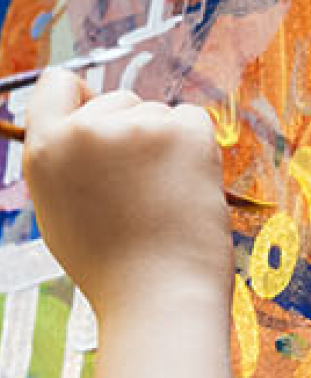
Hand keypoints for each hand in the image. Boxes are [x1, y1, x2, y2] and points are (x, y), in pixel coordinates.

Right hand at [22, 70, 231, 320]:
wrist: (158, 293)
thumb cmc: (112, 264)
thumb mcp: (59, 206)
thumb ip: (66, 159)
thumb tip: (86, 123)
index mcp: (45, 147)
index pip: (58, 83)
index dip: (84, 99)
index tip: (103, 121)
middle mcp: (85, 129)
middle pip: (119, 98)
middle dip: (133, 130)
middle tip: (140, 187)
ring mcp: (137, 127)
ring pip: (159, 112)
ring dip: (167, 143)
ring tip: (163, 197)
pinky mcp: (184, 132)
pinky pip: (194, 118)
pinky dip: (198, 145)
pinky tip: (188, 184)